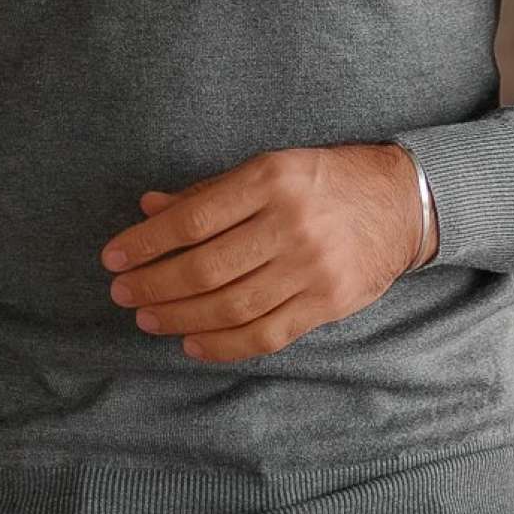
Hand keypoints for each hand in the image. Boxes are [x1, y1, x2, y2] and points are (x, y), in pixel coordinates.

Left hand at [99, 143, 430, 363]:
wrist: (400, 203)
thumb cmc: (322, 181)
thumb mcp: (268, 167)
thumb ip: (208, 193)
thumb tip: (148, 208)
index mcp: (270, 178)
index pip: (192, 219)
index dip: (145, 243)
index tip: (113, 257)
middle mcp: (290, 223)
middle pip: (205, 268)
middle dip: (153, 285)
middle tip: (122, 294)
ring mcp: (312, 268)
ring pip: (231, 306)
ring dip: (179, 317)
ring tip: (147, 317)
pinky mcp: (328, 303)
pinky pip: (266, 334)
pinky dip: (223, 345)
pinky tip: (191, 343)